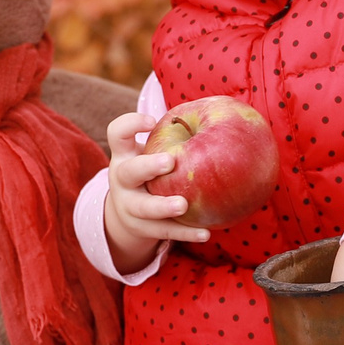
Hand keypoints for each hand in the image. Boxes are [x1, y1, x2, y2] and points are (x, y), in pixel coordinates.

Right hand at [103, 111, 206, 273]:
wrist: (127, 213)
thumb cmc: (149, 171)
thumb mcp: (150, 152)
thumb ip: (173, 137)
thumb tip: (227, 111)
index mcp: (124, 155)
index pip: (116, 133)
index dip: (131, 124)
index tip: (152, 121)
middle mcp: (122, 180)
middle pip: (128, 173)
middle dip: (148, 167)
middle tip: (170, 162)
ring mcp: (129, 206)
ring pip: (143, 208)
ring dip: (162, 206)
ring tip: (183, 205)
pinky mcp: (143, 228)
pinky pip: (165, 232)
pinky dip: (185, 232)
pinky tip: (205, 233)